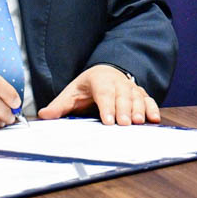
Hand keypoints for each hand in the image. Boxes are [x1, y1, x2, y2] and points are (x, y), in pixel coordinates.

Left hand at [38, 64, 159, 124]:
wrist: (105, 73)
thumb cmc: (87, 87)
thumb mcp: (71, 93)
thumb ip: (59, 105)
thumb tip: (43, 115)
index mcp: (100, 79)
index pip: (104, 93)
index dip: (107, 106)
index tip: (107, 120)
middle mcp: (118, 82)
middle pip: (123, 95)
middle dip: (124, 110)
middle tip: (124, 124)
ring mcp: (131, 87)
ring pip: (137, 97)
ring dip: (139, 110)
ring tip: (138, 122)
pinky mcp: (140, 94)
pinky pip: (148, 100)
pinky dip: (152, 109)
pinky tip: (154, 119)